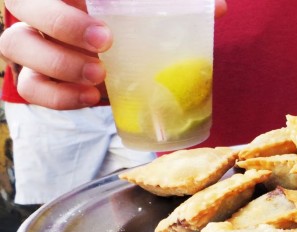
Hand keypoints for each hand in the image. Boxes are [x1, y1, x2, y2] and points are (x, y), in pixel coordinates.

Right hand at [0, 0, 226, 109]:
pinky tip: (91, 99)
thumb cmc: (128, 25)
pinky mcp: (36, 78)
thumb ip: (172, 5)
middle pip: (23, 5)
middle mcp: (41, 11)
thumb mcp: (146, 12)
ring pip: (16, 46)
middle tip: (104, 43)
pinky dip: (58, 96)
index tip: (103, 15)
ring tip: (100, 77)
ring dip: (57, 62)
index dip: (63, 2)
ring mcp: (32, 43)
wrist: (108, 55)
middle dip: (60, 23)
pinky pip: (28, 87)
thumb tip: (217, 8)